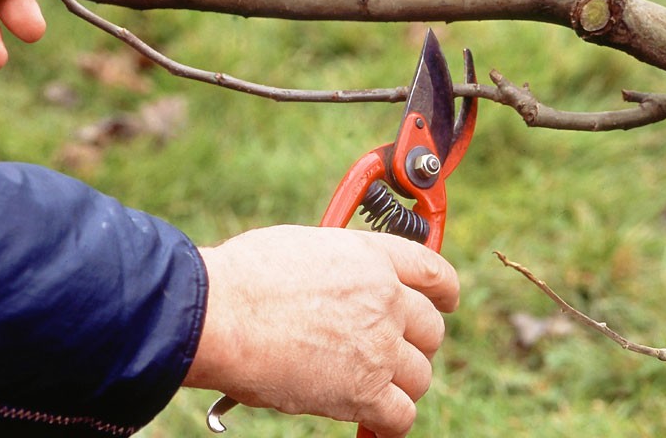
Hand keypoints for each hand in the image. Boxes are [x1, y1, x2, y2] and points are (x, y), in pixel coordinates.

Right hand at [185, 225, 459, 437]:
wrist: (219, 314)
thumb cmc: (244, 277)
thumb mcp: (304, 247)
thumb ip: (339, 266)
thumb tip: (342, 285)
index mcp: (371, 257)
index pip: (434, 271)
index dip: (445, 290)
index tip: (446, 301)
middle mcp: (385, 299)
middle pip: (431, 329)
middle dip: (414, 342)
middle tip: (387, 351)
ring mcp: (379, 347)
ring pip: (420, 375)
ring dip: (400, 382)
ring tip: (370, 383)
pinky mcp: (364, 392)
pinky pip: (401, 416)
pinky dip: (389, 420)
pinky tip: (372, 416)